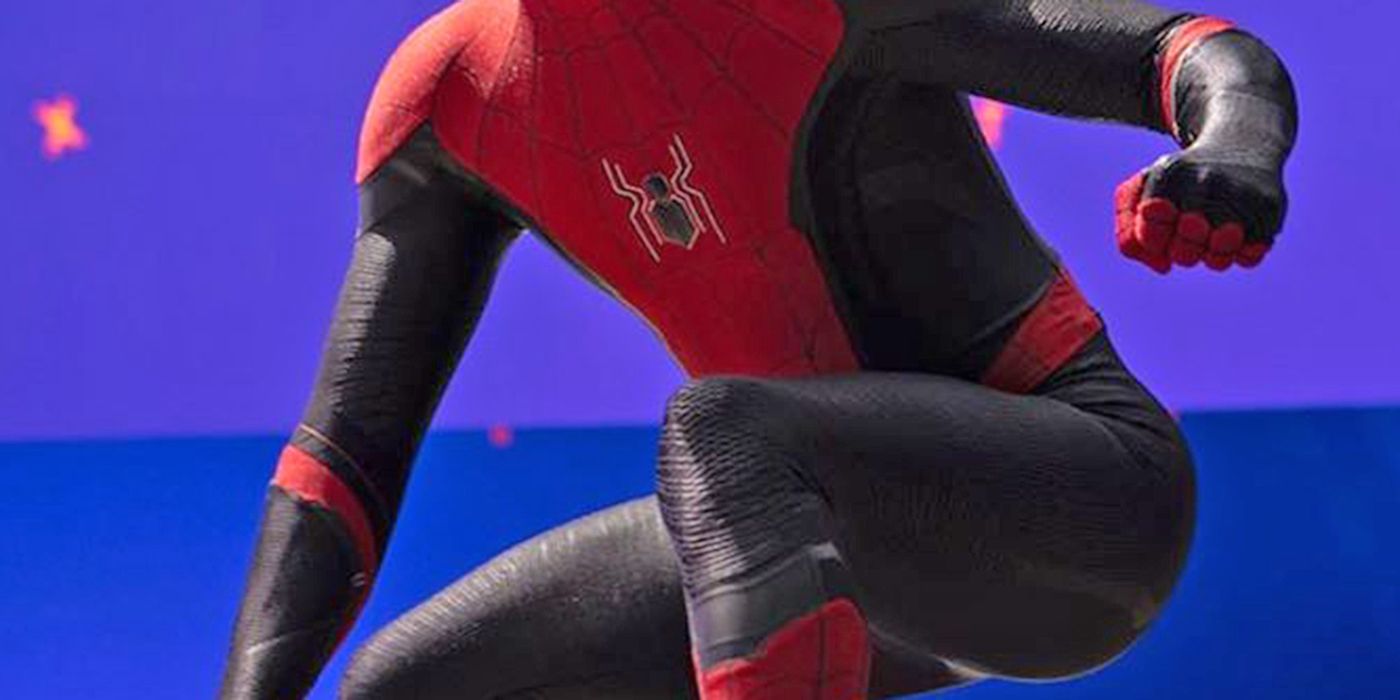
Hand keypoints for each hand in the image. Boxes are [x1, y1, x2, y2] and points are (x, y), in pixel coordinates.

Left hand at [1114, 147, 1286, 273]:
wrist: (1242, 142)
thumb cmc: (1184, 179)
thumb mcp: (1144, 191)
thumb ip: (1128, 235)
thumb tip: (1163, 266)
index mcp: (1167, 176)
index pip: (1148, 235)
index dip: (1155, 239)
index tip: (1167, 220)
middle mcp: (1204, 181)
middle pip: (1183, 253)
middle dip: (1183, 251)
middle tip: (1192, 227)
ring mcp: (1239, 193)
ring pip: (1218, 258)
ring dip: (1213, 255)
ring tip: (1214, 233)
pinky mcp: (1270, 206)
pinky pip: (1249, 256)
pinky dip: (1240, 254)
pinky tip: (1239, 231)